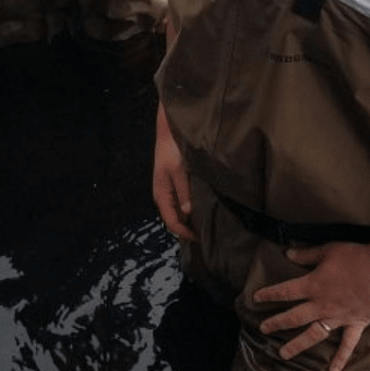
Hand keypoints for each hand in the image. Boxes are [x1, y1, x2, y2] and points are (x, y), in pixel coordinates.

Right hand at [152, 106, 196, 241]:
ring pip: (179, 212)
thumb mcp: (179, 171)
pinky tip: (202, 207)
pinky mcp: (174, 184)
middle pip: (175, 219)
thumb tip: (188, 212)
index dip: (185, 233)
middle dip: (189, 228)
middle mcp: (163, 196)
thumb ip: (184, 191)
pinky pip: (181, 202)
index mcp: (161, 195)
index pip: (171, 222)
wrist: (168, 132)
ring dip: (191, 218)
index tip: (201, 238)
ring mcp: (168, 190)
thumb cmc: (172, 151)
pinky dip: (191, 208)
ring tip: (207, 222)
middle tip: (208, 233)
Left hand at [253, 241, 369, 370]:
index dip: (270, 294)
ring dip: (298, 345)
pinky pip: (346, 345)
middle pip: (295, 317)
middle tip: (263, 329)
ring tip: (283, 354)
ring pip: (314, 334)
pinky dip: (340, 358)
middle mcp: (323, 305)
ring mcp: (339, 317)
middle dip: (277, 323)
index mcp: (314, 285)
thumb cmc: (354, 257)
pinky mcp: (356, 324)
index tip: (256, 298)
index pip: (286, 291)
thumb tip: (287, 253)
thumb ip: (306, 255)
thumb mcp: (327, 251)